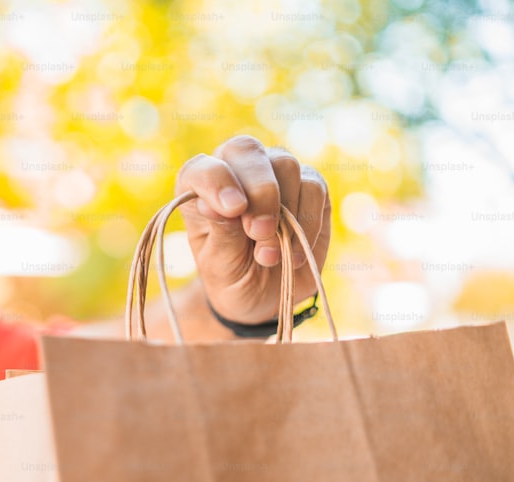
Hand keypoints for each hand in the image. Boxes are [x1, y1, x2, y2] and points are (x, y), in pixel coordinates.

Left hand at [175, 136, 330, 324]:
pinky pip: (313, 188)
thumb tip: (211, 204)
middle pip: (248, 152)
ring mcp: (275, 173)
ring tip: (270, 256)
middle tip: (259, 232)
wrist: (266, 297)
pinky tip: (294, 254)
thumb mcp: (220, 263)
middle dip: (259, 192)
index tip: (232, 210)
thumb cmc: (232, 275)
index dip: (217, 181)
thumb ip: (221, 232)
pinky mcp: (310, 186)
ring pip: (286, 165)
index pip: (203, 167)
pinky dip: (307, 222)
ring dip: (284, 212)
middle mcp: (236, 169)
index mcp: (200, 186)